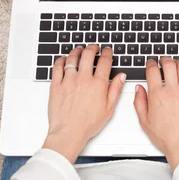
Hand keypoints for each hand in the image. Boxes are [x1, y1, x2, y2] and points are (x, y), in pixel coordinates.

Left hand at [43, 46, 125, 162]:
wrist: (69, 132)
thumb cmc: (88, 124)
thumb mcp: (109, 108)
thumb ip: (116, 89)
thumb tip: (121, 76)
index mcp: (98, 84)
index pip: (104, 62)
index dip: (107, 53)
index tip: (107, 51)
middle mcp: (83, 79)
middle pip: (88, 55)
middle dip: (92, 47)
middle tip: (94, 47)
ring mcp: (68, 81)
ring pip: (72, 58)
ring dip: (77, 51)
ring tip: (79, 49)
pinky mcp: (56, 85)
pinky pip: (57, 67)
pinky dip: (61, 60)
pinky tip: (64, 59)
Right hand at [133, 57, 178, 169]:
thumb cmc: (165, 137)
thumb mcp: (144, 121)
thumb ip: (139, 102)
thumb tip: (139, 89)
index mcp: (157, 95)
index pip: (153, 71)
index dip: (151, 64)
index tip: (151, 63)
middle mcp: (172, 91)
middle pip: (169, 65)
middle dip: (164, 59)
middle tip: (163, 59)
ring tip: (176, 63)